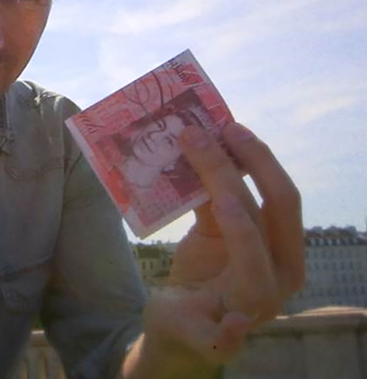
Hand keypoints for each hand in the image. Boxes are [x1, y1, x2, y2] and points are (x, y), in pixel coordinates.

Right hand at [142, 122, 303, 366]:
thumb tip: (238, 326)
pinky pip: (247, 187)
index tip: (209, 180)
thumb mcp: (196, 340)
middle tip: (221, 130)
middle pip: (280, 205)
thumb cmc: (184, 331)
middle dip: (253, 164)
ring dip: (249, 155)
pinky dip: (232, 161)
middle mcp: (278, 262)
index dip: (235, 213)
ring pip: (271, 190)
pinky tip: (214, 140)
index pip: (254, 243)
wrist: (184, 322)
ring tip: (221, 124)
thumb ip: (217, 342)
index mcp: (263, 291)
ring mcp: (267, 239)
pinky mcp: (250, 225)